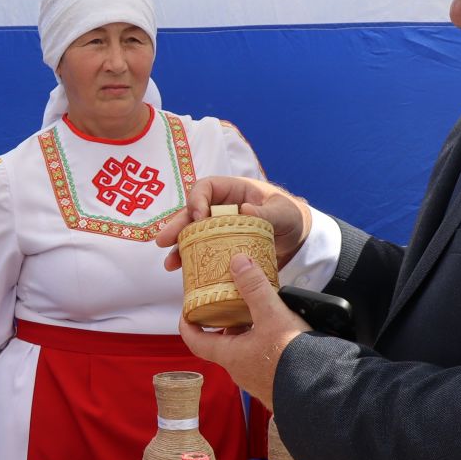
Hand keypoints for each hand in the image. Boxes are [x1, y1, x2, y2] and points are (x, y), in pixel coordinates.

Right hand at [156, 175, 312, 270]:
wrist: (297, 237)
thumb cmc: (290, 215)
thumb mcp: (282, 212)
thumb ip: (266, 211)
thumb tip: (244, 210)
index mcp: (233, 190)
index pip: (206, 187)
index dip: (197, 199)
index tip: (198, 216)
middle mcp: (221, 207)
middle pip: (192, 212)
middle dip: (177, 226)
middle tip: (163, 241)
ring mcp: (219, 227)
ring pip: (192, 233)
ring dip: (179, 247)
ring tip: (169, 263)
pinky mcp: (221, 245)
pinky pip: (202, 250)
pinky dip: (191, 260)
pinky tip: (183, 271)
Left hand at [177, 254, 310, 406]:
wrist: (321, 390)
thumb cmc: (292, 358)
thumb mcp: (272, 315)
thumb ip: (254, 288)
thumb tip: (238, 262)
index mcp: (230, 356)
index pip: (196, 342)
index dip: (188, 325)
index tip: (186, 311)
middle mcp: (240, 370)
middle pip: (224, 343)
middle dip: (226, 322)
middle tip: (230, 302)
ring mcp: (259, 379)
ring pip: (245, 350)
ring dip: (248, 332)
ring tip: (259, 312)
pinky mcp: (276, 382)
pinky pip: (264, 359)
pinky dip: (265, 342)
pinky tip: (281, 332)